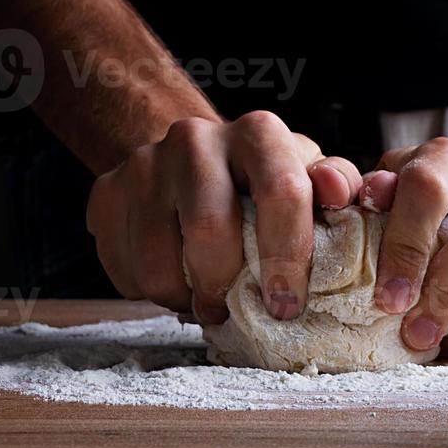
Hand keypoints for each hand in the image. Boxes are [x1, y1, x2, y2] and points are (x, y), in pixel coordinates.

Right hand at [86, 112, 361, 323]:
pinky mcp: (106, 194)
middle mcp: (196, 139)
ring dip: (186, 299)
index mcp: (257, 133)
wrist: (188, 160)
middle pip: (209, 227)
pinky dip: (153, 294)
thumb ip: (335, 185)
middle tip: (238, 314)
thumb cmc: (261, 181)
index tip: (288, 305)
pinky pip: (125, 268)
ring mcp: (144, 165)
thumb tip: (341, 193)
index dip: (288, 255)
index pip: (280, 190)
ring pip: (159, 261)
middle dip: (227, 285)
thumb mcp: (306, 178)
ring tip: (206, 304)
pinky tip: (175, 284)